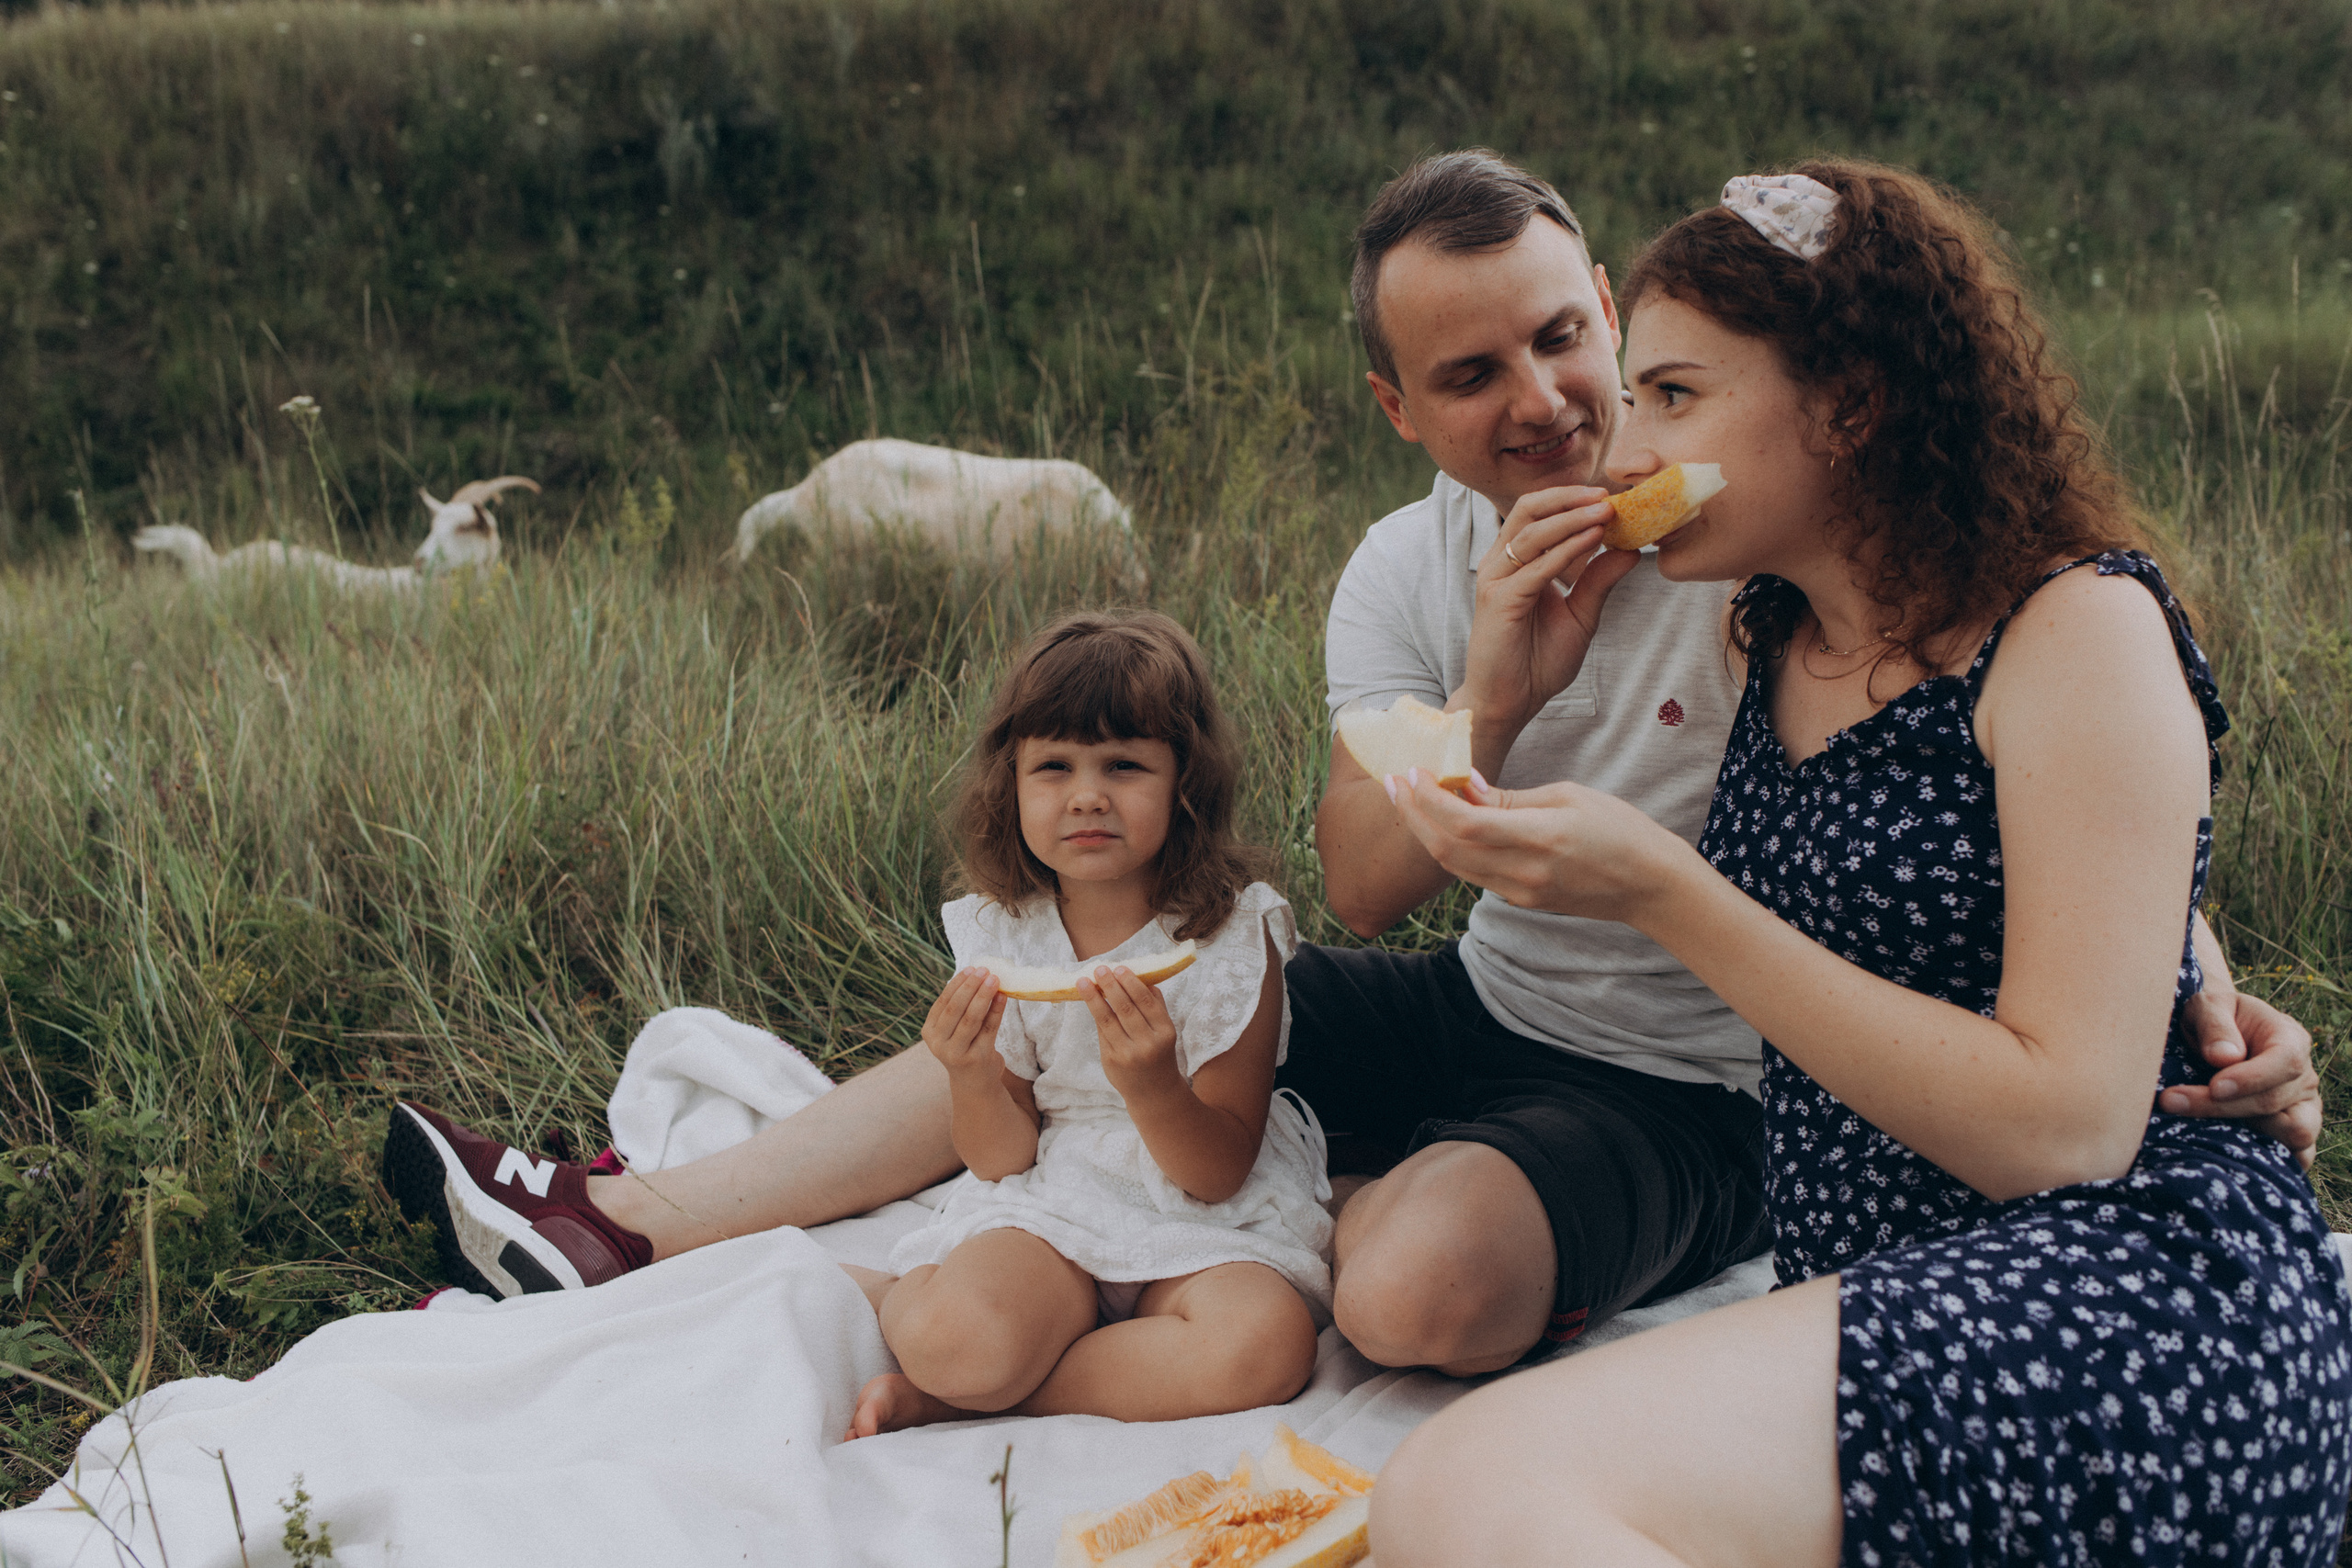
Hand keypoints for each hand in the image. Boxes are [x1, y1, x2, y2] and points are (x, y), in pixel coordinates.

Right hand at [921, 968, 1006, 1078]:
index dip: (957, 984)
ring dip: (984, 996)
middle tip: (984, 970)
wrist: (974, 1083)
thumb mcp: (953, 1030)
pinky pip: (989, 1029)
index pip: (943, 1002)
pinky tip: (1003, 997)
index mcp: (929, 1032)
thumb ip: (958, 1008)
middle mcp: (939, 1044)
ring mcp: (957, 1053)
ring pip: (971, 1019)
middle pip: (955, 1009)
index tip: (971, 968)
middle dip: (970, 987)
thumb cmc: (965, 1048)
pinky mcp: (978, 1058)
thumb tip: (975, 975)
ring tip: (995, 979)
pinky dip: (996, 1010)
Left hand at [1080, 965, 1183, 1102]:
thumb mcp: (1165, 1031)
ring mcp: (1127, 1054)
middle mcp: (1147, 1044)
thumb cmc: (1159, 1054)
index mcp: (1164, 1032)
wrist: (1154, 1093)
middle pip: (1125, 1008)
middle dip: (1110, 986)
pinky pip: (1102, 1033)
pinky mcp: (1111, 1061)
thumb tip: (1141, 977)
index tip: (1119, 967)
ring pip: (1107, 1020)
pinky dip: (1095, 1015)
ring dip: (1093, 998)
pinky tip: (1089, 1001)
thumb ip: (1155, 1006)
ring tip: (1083, 982)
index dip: (1131, 983)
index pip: (1145, 1002)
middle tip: (1100, 969)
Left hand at [1385, 767, 1693, 926]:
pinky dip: (1451, 847)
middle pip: (1446, 847)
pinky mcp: (1520, 900)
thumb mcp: (1567, 797)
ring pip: (1453, 865)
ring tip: (1410, 798)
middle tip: (1394, 782)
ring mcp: (1520, 892)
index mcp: (1538, 838)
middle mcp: (1523, 872)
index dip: (1428, 799)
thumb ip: (1510, 798)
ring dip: (1425, 831)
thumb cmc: (1619, 829)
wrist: (1648, 885)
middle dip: (1412, 814)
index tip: (1413, 772)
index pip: (1463, 822)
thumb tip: (1465, 784)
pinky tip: (1444, 822)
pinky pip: (1472, 873)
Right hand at [1459, 486, 1641, 750]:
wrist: (1510, 702)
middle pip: (1528, 510)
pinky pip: (1535, 567)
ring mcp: (1496, 580)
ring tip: (1605, 511)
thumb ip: (1599, 581)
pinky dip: (1566, 550)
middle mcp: (1501, 564)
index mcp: (1517, 563)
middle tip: (1607, 495)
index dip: (1573, 501)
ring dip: (1571, 518)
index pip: (1540, 515)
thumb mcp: (1580, 616)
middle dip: (1568, 497)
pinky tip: (1593, 540)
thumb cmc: (1537, 662)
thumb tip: (1631, 551)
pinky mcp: (1499, 601)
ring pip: (1531, 532)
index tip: (1613, 498)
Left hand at [2161, 986, 2321, 1169]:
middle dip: (2220, 1107)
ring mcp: (2303, 1107)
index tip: (2213, 1086)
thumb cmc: (2211, 1018)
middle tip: (2171, 1101)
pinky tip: (2222, 1147)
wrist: (2214, 1038)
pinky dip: (2269, 1157)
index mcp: (2289, 1039)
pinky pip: (2299, 1155)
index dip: (2251, 1079)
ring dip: (2246, 1134)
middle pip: (2274, 1102)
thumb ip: (2214, 1024)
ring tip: (2199, 1124)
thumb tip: (2224, 1058)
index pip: (2285, 1062)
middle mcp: (2303, 1077)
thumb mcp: (2206, 1005)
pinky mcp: (2293, 1132)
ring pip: (2295, 1134)